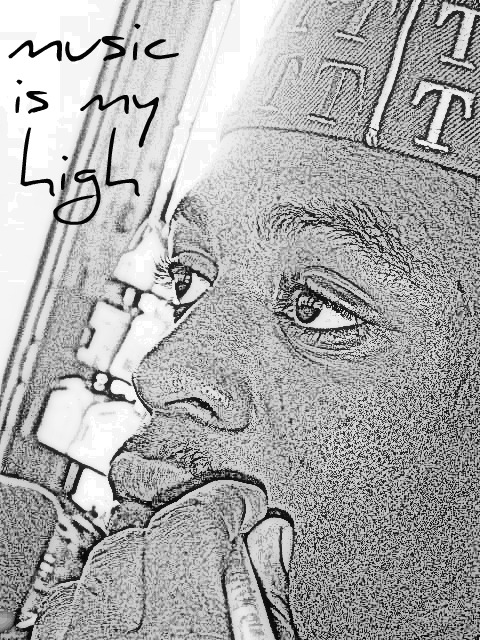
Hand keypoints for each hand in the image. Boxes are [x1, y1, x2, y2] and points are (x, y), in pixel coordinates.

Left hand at [31, 481, 296, 639]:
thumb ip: (270, 601)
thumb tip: (269, 536)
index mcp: (183, 634)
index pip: (193, 524)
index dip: (229, 500)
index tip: (246, 503)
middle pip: (139, 534)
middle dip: (186, 522)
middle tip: (222, 537)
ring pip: (94, 563)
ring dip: (139, 552)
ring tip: (180, 573)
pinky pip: (61, 610)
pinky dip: (99, 591)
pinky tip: (135, 609)